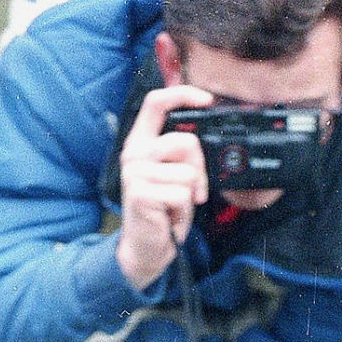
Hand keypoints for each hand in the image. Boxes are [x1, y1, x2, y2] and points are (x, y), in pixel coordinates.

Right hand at [115, 84, 212, 290]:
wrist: (146, 247)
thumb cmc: (163, 210)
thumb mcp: (173, 175)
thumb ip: (182, 152)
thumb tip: (206, 136)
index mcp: (140, 143)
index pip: (156, 103)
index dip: (183, 94)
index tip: (207, 100)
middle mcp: (134, 154)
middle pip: (185, 141)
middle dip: (200, 168)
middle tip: (193, 189)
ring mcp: (135, 173)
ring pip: (187, 172)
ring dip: (191, 194)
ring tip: (176, 205)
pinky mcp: (140, 194)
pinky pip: (182, 193)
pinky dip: (183, 209)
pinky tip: (170, 216)